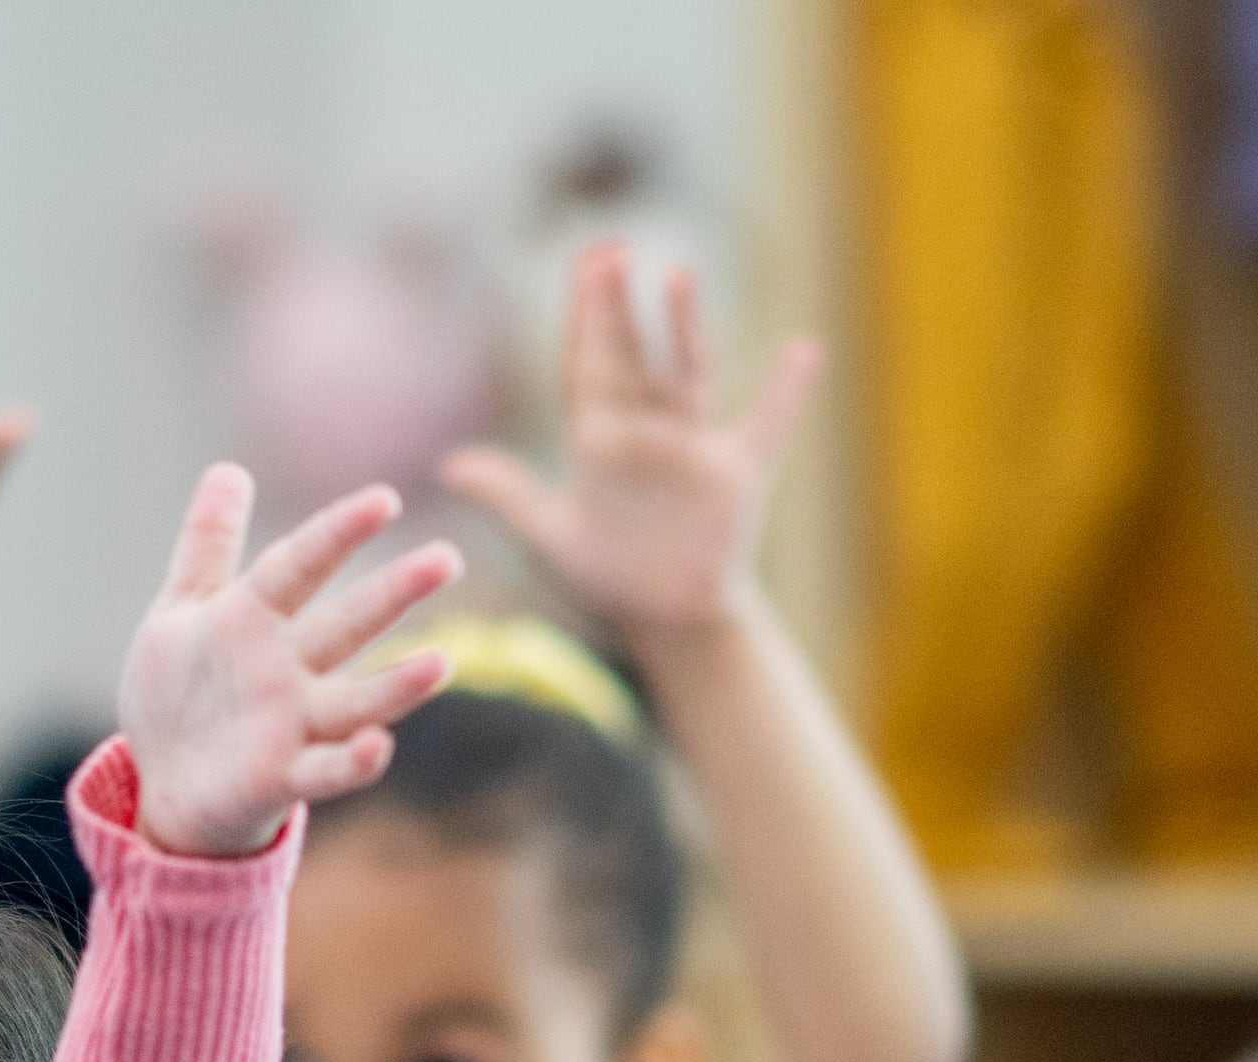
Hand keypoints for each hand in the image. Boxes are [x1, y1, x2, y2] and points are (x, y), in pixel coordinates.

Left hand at [116, 468, 465, 856]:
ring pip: (354, 700)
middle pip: (347, 626)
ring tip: (441, 663)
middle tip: (449, 560)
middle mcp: (288, 669)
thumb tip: (229, 469)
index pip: (300, 566)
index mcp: (256, 619)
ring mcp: (290, 725)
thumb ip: (208, 546)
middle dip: (394, 594)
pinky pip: (323, 772)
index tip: (385, 500)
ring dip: (396, 686)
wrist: (162, 782)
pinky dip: (351, 763)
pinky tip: (376, 748)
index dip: (338, 534)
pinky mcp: (281, 779)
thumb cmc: (179, 694)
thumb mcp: (181, 612)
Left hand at [442, 242, 813, 645]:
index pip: (587, 365)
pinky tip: (808, 351)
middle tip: (614, 247)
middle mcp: (646, 431)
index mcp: (598, 441)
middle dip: (621, 305)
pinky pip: (769, 424)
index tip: (583, 266)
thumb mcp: (551, 539)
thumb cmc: (605, 578)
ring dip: (685, 325)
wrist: (665, 617)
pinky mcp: (737, 472)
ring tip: (679, 272)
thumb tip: (449, 467)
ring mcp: (694, 446)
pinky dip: (789, 392)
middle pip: (631, 354)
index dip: (584, 318)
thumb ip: (510, 497)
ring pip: (688, 372)